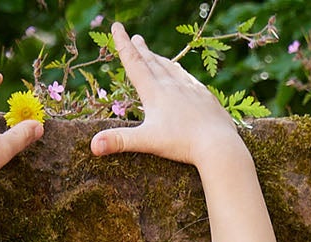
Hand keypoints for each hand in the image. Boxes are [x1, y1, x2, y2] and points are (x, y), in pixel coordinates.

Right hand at [91, 22, 242, 168]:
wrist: (219, 144)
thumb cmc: (182, 143)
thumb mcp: (147, 142)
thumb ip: (119, 141)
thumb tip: (92, 145)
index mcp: (154, 91)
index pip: (134, 63)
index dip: (123, 45)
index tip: (116, 27)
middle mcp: (172, 84)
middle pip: (153, 62)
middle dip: (141, 49)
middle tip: (135, 37)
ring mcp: (191, 89)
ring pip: (172, 69)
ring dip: (161, 60)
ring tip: (156, 55)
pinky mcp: (206, 98)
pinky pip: (191, 81)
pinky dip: (183, 74)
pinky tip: (184, 77)